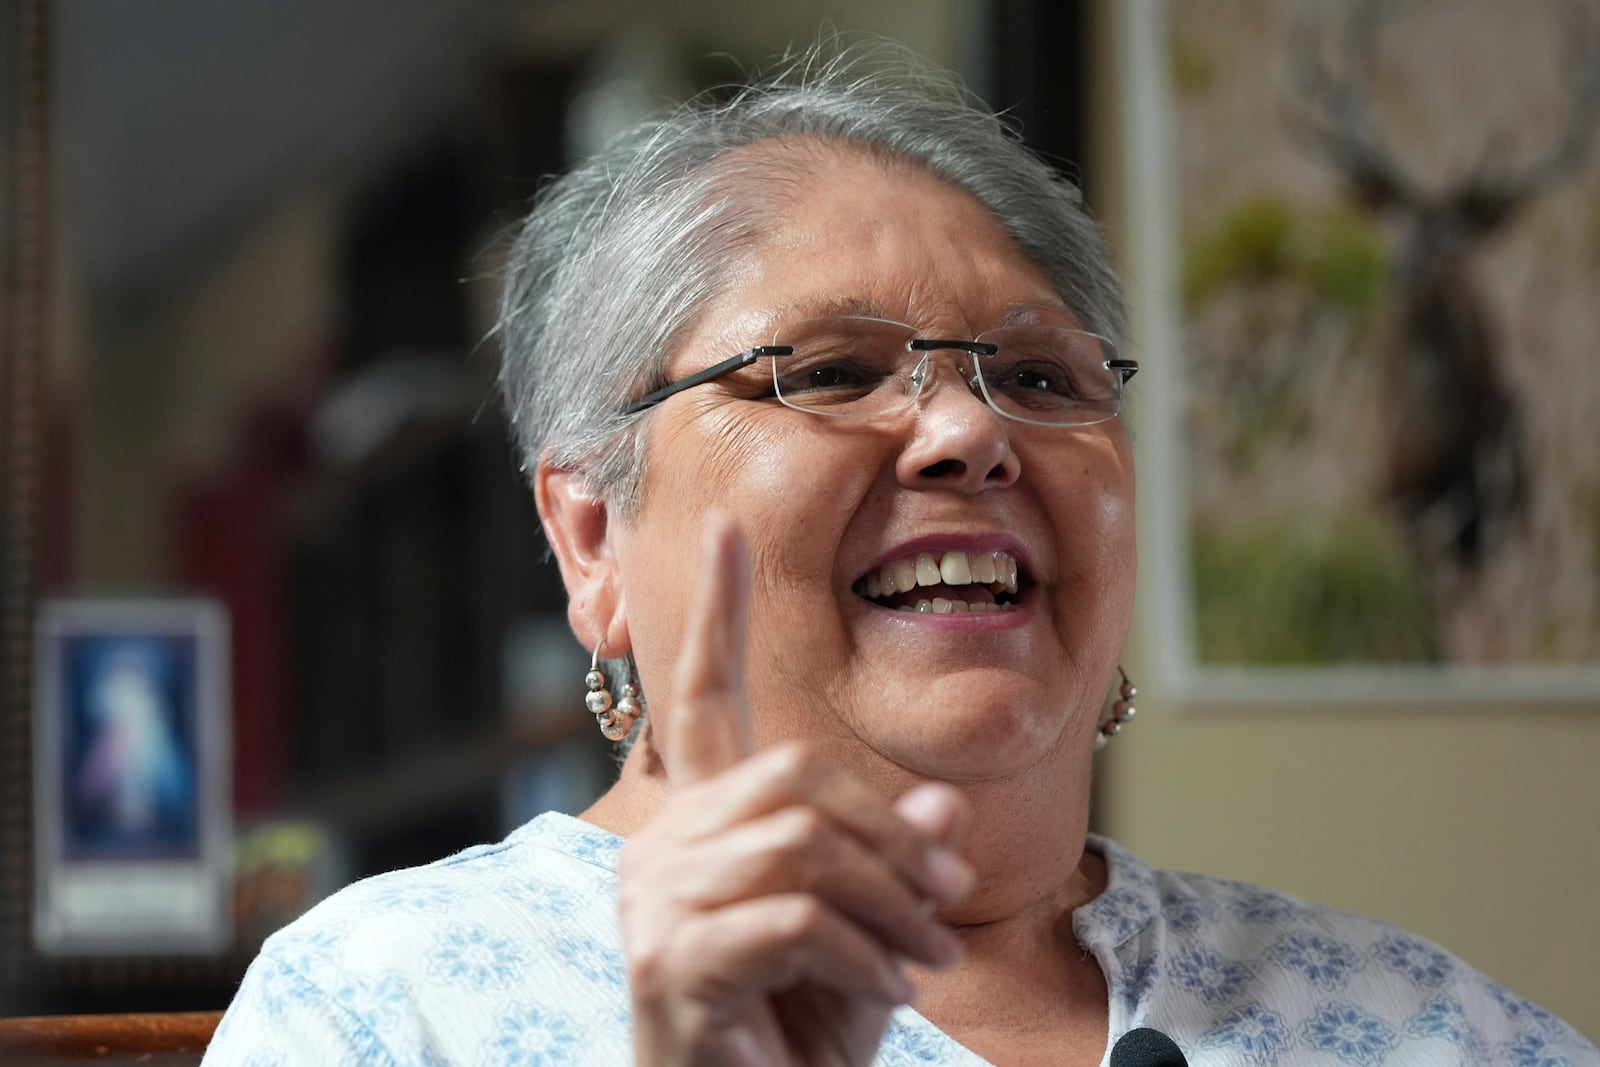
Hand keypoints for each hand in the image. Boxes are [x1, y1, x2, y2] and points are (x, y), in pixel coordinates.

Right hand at [618, 513, 973, 1066]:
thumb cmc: (802, 1032)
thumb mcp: (871, 935)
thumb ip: (895, 863)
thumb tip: (940, 807)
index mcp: (704, 823)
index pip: (701, 697)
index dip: (716, 612)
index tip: (727, 526)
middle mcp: (665, 847)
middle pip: (794, 778)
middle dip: (890, 834)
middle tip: (947, 897)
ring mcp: (655, 904)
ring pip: (800, 844)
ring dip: (888, 905)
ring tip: (925, 962)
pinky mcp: (668, 964)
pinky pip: (791, 919)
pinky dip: (862, 954)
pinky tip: (888, 991)